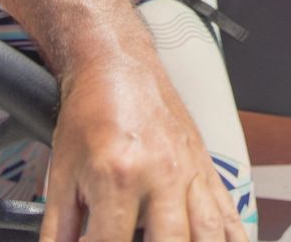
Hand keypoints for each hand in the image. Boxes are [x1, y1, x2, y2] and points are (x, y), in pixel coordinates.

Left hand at [40, 55, 243, 241]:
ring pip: (208, 233)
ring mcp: (189, 172)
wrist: (116, 66)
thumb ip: (58, 228)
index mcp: (119, 176)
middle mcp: (161, 175)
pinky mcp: (205, 168)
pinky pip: (229, 213)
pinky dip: (232, 238)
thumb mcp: (61, 174)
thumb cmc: (91, 113)